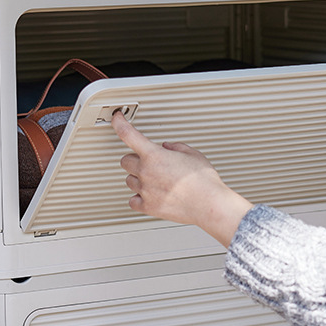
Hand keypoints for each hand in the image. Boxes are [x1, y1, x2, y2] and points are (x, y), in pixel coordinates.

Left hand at [111, 111, 252, 246]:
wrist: (208, 205)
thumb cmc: (203, 182)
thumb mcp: (193, 154)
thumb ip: (176, 148)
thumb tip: (168, 147)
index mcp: (155, 155)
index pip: (128, 134)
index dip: (119, 123)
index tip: (117, 119)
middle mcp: (146, 172)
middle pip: (125, 161)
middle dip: (135, 159)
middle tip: (149, 161)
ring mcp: (145, 190)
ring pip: (129, 180)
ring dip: (138, 177)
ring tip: (154, 179)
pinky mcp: (148, 207)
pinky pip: (133, 200)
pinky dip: (139, 197)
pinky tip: (149, 195)